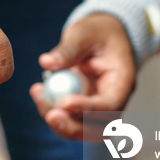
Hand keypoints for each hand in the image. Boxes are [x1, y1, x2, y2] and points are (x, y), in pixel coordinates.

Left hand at [29, 13, 136, 140]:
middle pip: (98, 128)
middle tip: (50, 115)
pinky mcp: (83, 107)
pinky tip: (37, 90)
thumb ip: (68, 49)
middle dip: (72, 127)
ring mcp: (98, 107)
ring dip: (56, 119)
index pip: (110, 105)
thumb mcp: (84, 32)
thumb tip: (46, 62)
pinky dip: (50, 108)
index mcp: (122, 82)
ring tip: (37, 93)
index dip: (88, 108)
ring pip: (80, 128)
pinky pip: (67, 117)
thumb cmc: (97, 31)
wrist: (101, 35)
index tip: (65, 102)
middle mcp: (113, 100)